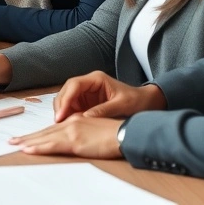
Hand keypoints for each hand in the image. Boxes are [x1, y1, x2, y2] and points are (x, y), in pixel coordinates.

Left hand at [8, 116, 123, 158]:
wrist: (126, 133)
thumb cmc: (116, 134)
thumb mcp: (96, 130)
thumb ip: (84, 133)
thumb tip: (76, 140)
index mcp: (76, 120)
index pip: (53, 128)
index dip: (38, 133)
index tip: (26, 138)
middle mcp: (70, 124)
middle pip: (44, 132)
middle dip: (27, 137)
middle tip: (11, 141)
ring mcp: (71, 132)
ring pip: (44, 137)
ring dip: (28, 142)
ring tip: (14, 145)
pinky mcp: (75, 141)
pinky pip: (52, 145)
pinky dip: (38, 147)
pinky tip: (28, 150)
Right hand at [52, 71, 166, 121]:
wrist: (145, 103)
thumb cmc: (136, 101)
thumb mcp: (121, 105)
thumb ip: (103, 110)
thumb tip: (85, 118)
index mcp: (96, 79)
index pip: (74, 85)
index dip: (65, 99)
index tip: (61, 115)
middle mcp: (88, 84)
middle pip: (66, 91)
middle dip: (60, 106)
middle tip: (58, 122)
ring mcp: (86, 93)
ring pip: (66, 99)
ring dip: (62, 111)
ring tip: (61, 125)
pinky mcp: (86, 102)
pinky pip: (72, 108)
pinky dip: (68, 116)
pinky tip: (68, 125)